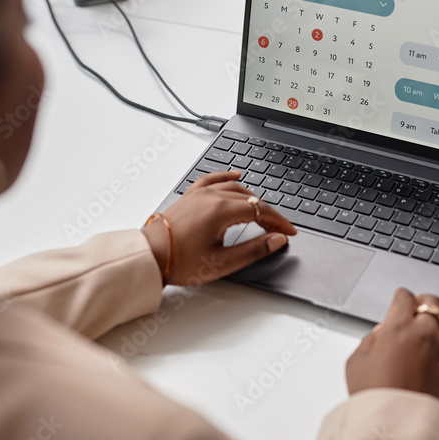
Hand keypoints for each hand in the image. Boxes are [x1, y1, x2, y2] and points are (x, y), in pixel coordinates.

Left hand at [142, 170, 296, 285]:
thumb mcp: (222, 263)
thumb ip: (253, 249)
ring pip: (234, 188)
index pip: (260, 211)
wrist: (150, 256)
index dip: (279, 222)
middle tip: (278, 229)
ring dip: (252, 198)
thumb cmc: (180, 261)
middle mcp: (211, 197)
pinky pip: (213, 179)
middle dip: (268, 213)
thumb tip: (276, 240)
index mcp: (221, 211)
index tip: (288, 232)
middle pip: (250, 198)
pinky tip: (236, 176)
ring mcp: (199, 194)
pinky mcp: (190, 196)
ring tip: (263, 212)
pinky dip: (227, 177)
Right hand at [345, 288, 438, 402]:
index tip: (399, 300)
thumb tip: (380, 335)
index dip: (400, 297)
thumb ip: (369, 341)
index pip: (405, 297)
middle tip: (417, 309)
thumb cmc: (375, 397)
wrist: (394, 425)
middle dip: (423, 302)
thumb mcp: (357, 362)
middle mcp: (424, 334)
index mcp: (398, 328)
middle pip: (432, 302)